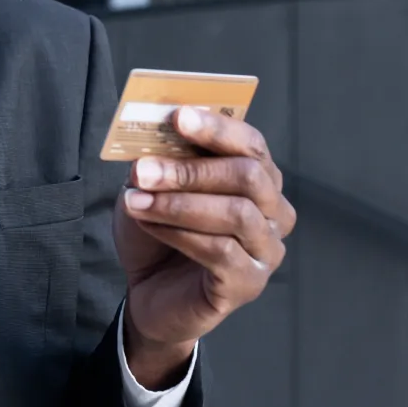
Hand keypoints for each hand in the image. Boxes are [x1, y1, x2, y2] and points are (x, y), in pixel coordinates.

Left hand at [114, 106, 295, 388]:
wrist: (148, 290)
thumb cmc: (157, 230)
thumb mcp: (152, 187)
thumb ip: (161, 158)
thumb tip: (157, 129)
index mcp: (256, 177)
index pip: (251, 144)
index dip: (217, 128)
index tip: (178, 116)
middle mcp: (272, 210)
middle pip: (248, 176)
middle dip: (191, 170)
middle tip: (143, 169)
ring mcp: (266, 249)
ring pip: (236, 214)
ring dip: (178, 204)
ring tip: (135, 201)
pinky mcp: (249, 283)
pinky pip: (221, 251)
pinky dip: (178, 234)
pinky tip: (148, 225)